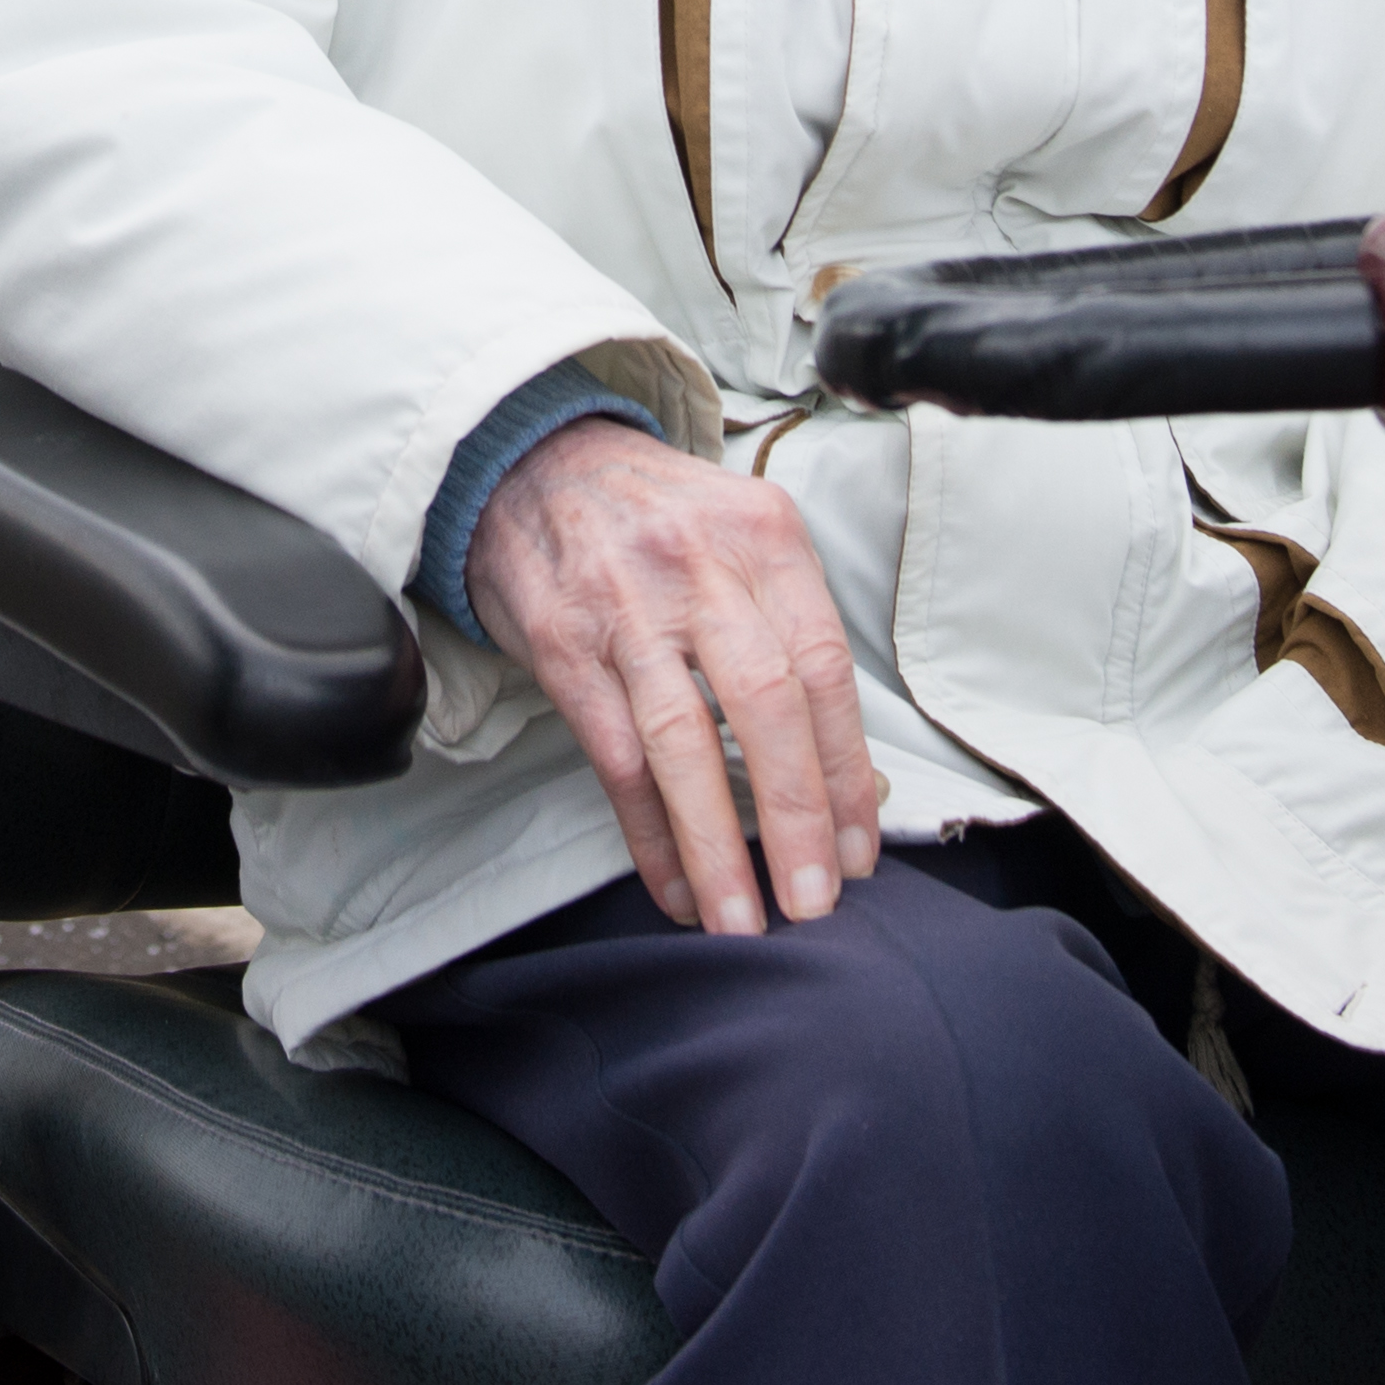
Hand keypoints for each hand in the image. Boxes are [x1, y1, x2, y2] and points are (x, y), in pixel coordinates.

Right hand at [465, 421, 884, 936]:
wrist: (526, 462)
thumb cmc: (654, 519)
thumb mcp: (739, 534)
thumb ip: (789, 630)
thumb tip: (848, 775)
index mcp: (762, 536)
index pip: (824, 667)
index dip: (846, 770)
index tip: (858, 851)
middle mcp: (699, 567)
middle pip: (766, 704)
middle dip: (797, 815)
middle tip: (816, 903)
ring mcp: (625, 607)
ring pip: (683, 743)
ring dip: (717, 845)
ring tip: (743, 922)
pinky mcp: (563, 646)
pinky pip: (615, 759)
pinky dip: (648, 833)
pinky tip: (674, 886)